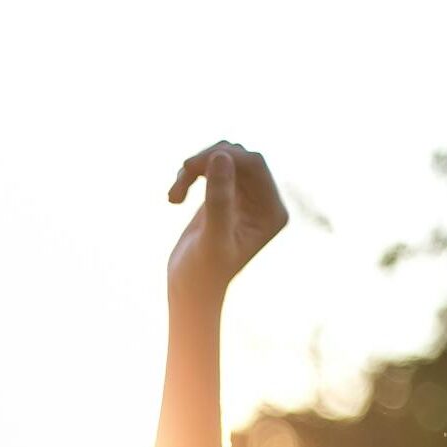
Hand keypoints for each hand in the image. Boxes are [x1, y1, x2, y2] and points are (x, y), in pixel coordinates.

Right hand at [166, 140, 287, 301]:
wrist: (189, 291)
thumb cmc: (201, 273)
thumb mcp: (211, 238)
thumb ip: (218, 198)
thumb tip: (220, 155)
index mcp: (272, 211)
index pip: (255, 165)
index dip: (224, 156)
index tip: (190, 167)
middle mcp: (264, 202)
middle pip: (240, 157)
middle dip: (207, 160)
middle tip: (181, 173)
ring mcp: (246, 198)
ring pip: (223, 158)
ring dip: (195, 168)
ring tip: (174, 194)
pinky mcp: (226, 197)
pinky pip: (211, 168)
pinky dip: (190, 175)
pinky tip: (174, 198)